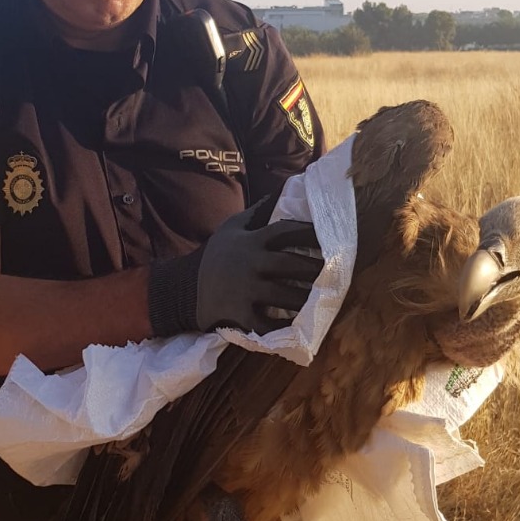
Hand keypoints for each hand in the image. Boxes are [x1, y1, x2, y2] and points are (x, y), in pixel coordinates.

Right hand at [148, 203, 323, 336]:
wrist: (184, 288)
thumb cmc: (214, 257)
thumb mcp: (230, 228)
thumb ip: (255, 213)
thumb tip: (280, 192)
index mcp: (251, 241)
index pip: (286, 231)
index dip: (310, 233)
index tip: (328, 238)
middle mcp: (250, 263)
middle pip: (290, 264)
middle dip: (315, 270)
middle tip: (335, 274)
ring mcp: (245, 290)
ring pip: (284, 295)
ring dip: (306, 299)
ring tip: (323, 301)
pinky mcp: (239, 314)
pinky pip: (267, 323)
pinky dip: (284, 327)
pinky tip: (298, 327)